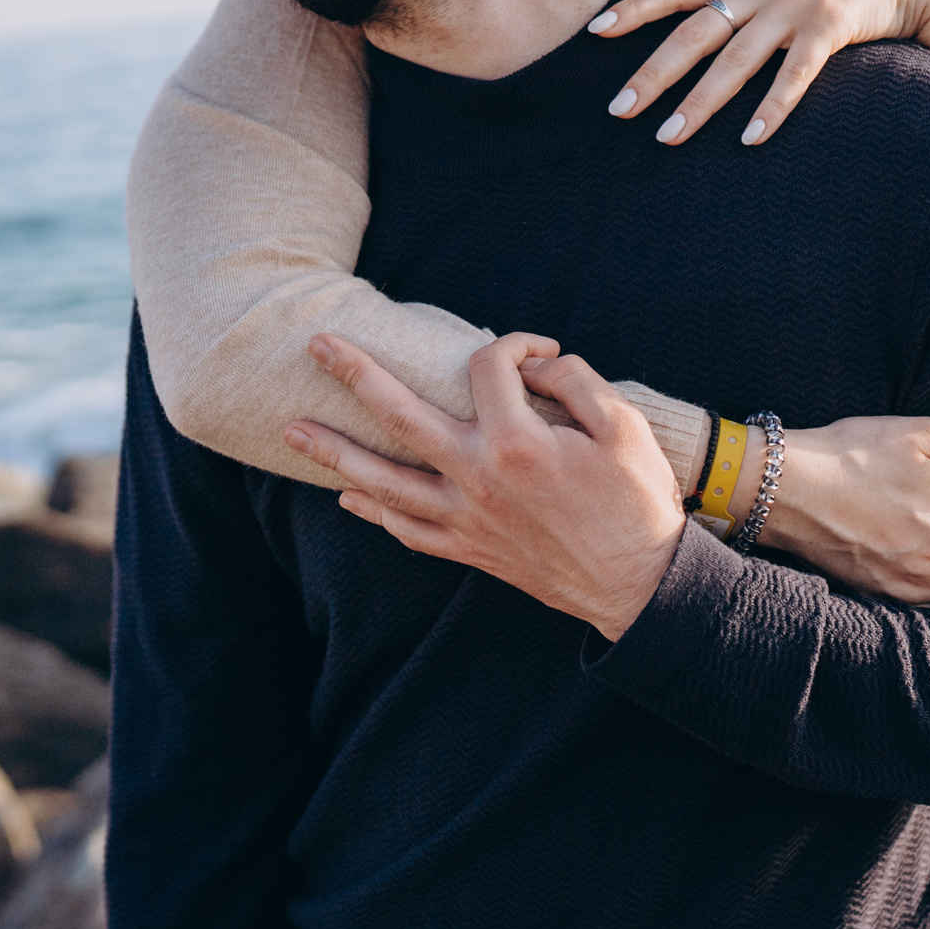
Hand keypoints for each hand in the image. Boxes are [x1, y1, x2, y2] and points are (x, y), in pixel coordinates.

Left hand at [285, 333, 684, 642]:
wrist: (638, 583)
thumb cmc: (637, 502)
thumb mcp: (626, 428)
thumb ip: (576, 382)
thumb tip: (536, 365)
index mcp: (519, 441)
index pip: (490, 369)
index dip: (516, 345)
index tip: (540, 351)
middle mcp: (478, 477)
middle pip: (400, 416)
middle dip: (355, 376)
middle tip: (317, 346)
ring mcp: (467, 518)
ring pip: (384, 481)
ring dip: (334, 453)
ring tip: (292, 430)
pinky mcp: (469, 549)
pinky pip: (407, 529)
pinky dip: (374, 512)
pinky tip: (349, 495)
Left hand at [591, 0, 929, 146]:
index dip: (635, 8)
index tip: (594, 31)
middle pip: (695, 32)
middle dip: (654, 71)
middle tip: (618, 109)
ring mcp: (797, 7)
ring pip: (737, 59)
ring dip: (700, 101)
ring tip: (668, 137)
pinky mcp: (833, 28)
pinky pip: (796, 73)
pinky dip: (772, 106)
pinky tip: (750, 139)